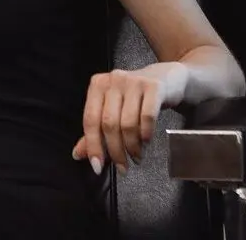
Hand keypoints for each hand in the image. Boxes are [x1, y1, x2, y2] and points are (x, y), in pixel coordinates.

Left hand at [72, 63, 187, 174]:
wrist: (167, 78)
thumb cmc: (136, 97)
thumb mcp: (114, 109)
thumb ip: (96, 131)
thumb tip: (78, 154)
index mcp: (98, 85)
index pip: (90, 119)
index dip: (93, 146)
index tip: (97, 167)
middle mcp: (113, 80)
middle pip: (109, 124)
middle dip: (115, 151)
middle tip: (123, 167)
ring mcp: (134, 81)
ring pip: (128, 123)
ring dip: (132, 147)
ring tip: (137, 157)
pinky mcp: (154, 87)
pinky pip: (147, 117)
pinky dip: (146, 134)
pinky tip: (147, 142)